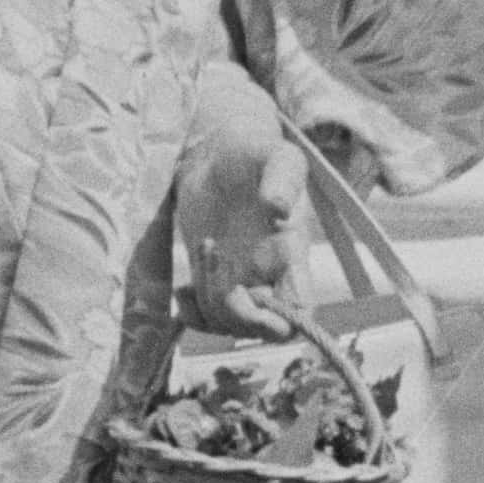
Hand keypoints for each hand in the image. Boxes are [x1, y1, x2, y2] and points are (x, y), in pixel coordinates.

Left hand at [175, 113, 312, 336]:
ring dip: (210, 301)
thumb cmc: (254, 151)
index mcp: (292, 254)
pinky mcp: (209, 278)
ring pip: (229, 325)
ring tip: (205, 247)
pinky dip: (190, 314)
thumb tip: (279, 209)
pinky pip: (204, 318)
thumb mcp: (276, 154)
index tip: (255, 292)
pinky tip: (182, 287)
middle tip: (221, 270)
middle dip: (239, 315)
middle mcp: (268, 275)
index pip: (302, 311)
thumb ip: (284, 178)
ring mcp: (238, 279)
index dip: (282, 320)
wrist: (217, 152)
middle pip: (265, 331)